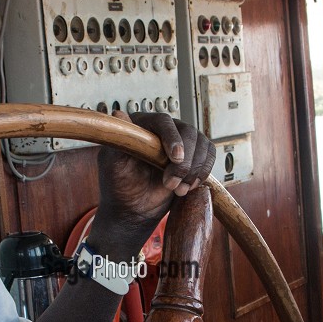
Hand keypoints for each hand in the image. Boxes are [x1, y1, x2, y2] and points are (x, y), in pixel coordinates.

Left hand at [93, 110, 216, 244]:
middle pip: (188, 132)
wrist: (133, 208)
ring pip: (202, 144)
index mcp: (142, 126)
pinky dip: (203, 172)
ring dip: (195, 169)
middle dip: (185, 161)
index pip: (163, 121)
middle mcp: (163, 130)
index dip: (172, 137)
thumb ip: (117, 141)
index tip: (175, 158)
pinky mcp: (193, 155)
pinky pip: (209, 155)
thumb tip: (117, 114)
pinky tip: (188, 185)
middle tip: (172, 184)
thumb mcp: (113, 164)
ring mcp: (181, 142)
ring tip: (179, 189)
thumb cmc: (119, 186)